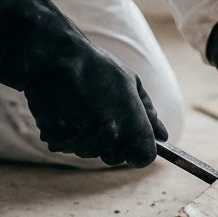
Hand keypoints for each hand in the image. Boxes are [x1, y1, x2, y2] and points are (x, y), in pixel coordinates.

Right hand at [23, 42, 166, 166]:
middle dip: (110, 141)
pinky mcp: (56, 141)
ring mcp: (81, 141)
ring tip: (80, 105)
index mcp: (132, 125)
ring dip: (86, 136)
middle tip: (100, 112)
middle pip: (114, 156)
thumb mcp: (132, 82)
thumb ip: (149, 113)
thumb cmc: (97, 67)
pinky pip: (65, 146)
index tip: (132, 141)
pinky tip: (63, 109)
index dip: (139, 150)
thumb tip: (163, 137)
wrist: (54, 58)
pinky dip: (64, 133)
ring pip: (88, 151)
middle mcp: (108, 138)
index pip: (143, 158)